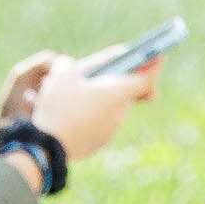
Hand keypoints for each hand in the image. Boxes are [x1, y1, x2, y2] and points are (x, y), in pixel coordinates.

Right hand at [5, 49, 157, 166]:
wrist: (47, 147)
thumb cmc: (59, 107)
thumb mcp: (61, 75)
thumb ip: (69, 65)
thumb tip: (68, 66)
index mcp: (119, 93)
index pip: (148, 78)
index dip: (154, 65)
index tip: (157, 56)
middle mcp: (120, 113)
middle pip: (129, 93)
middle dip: (121, 81)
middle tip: (110, 71)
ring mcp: (110, 130)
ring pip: (112, 108)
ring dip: (102, 98)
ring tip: (77, 91)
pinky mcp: (98, 142)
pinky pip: (98, 122)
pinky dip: (90, 114)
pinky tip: (70, 110)